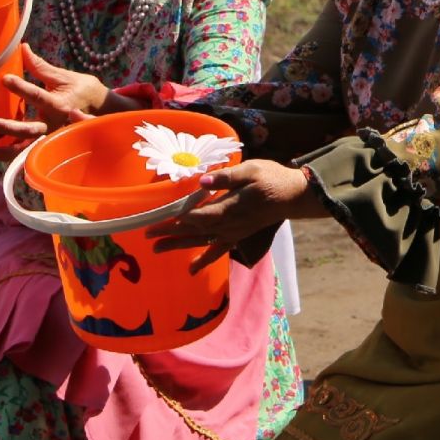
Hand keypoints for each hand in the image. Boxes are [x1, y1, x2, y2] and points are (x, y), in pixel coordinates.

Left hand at [0, 44, 109, 143]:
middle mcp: (55, 124)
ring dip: (9, 150)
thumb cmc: (82, 90)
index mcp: (60, 105)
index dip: (21, 88)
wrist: (102, 110)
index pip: (38, 96)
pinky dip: (13, 155)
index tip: (5, 79)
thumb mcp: (63, 76)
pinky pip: (29, 151)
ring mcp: (52, 136)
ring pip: (29, 147)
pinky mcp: (48, 143)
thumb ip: (40, 67)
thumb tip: (22, 48)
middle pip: (31, 129)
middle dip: (10, 128)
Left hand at [144, 160, 323, 270]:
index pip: (200, 215)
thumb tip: (203, 181)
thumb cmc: (272, 178)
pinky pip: (219, 250)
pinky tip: (192, 269)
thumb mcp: (252, 170)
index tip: (160, 221)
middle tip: (147, 235)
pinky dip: (205, 259)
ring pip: (202, 240)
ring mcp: (233, 232)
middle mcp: (230, 224)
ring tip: (156, 249)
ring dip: (179, 245)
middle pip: (195, 229)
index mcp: (232, 206)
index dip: (180, 219)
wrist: (292, 195)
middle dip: (170, 232)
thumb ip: (227, 177)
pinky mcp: (238, 235)